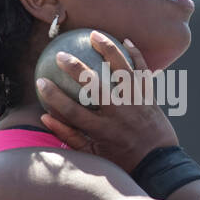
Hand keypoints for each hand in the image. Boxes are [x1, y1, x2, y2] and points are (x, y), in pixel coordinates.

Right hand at [37, 34, 178, 173]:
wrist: (159, 164)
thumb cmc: (121, 160)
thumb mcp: (93, 155)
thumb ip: (69, 136)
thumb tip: (45, 117)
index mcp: (101, 131)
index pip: (72, 111)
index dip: (53, 96)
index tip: (40, 82)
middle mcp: (118, 115)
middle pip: (94, 86)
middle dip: (76, 69)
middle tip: (60, 55)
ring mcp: (135, 103)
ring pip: (121, 71)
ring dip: (108, 50)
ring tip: (95, 35)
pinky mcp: (150, 97)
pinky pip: (143, 71)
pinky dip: (136, 55)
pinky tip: (126, 40)